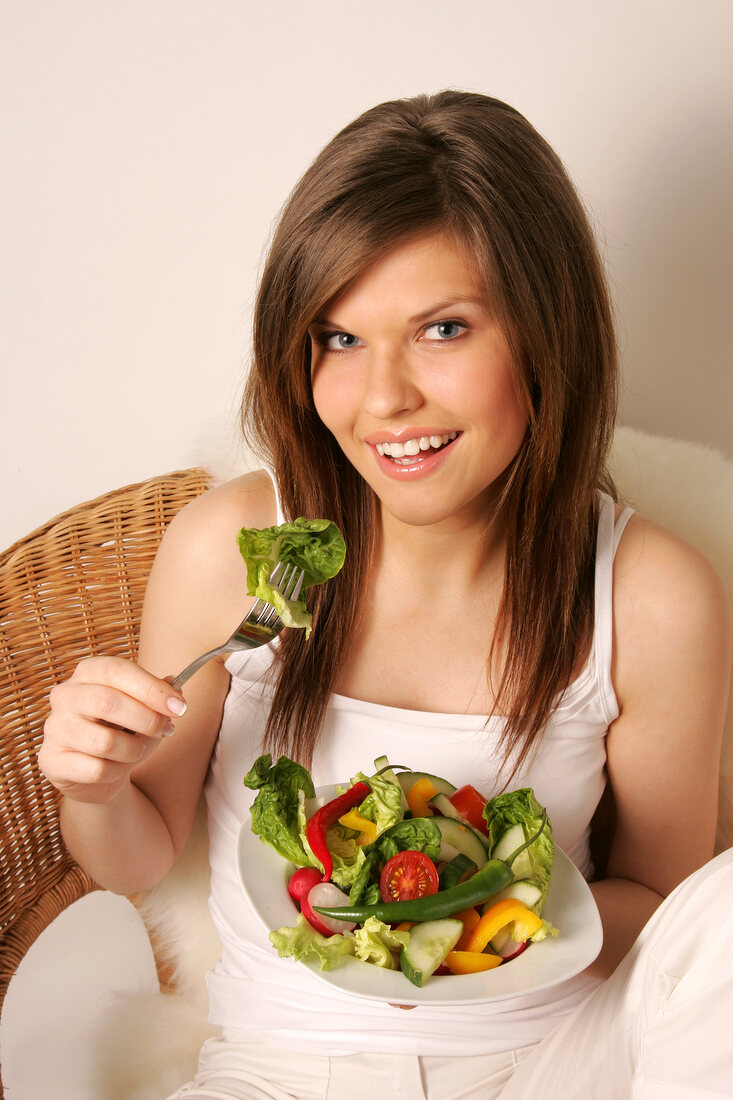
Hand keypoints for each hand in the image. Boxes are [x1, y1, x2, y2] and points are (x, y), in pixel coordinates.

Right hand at [39, 656, 186, 804]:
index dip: (151, 688)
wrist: (97, 772)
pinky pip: (96, 770)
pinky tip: (115, 769)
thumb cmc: (123, 732)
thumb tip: (175, 687)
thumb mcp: (147, 710)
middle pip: (107, 702)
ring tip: (137, 751)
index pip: (117, 670)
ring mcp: (55, 728)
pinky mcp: (51, 760)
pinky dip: (116, 772)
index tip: (179, 707)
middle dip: (146, 719)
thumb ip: (161, 696)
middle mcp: (65, 695)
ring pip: (104, 742)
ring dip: (133, 750)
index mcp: (88, 673)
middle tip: (167, 730)